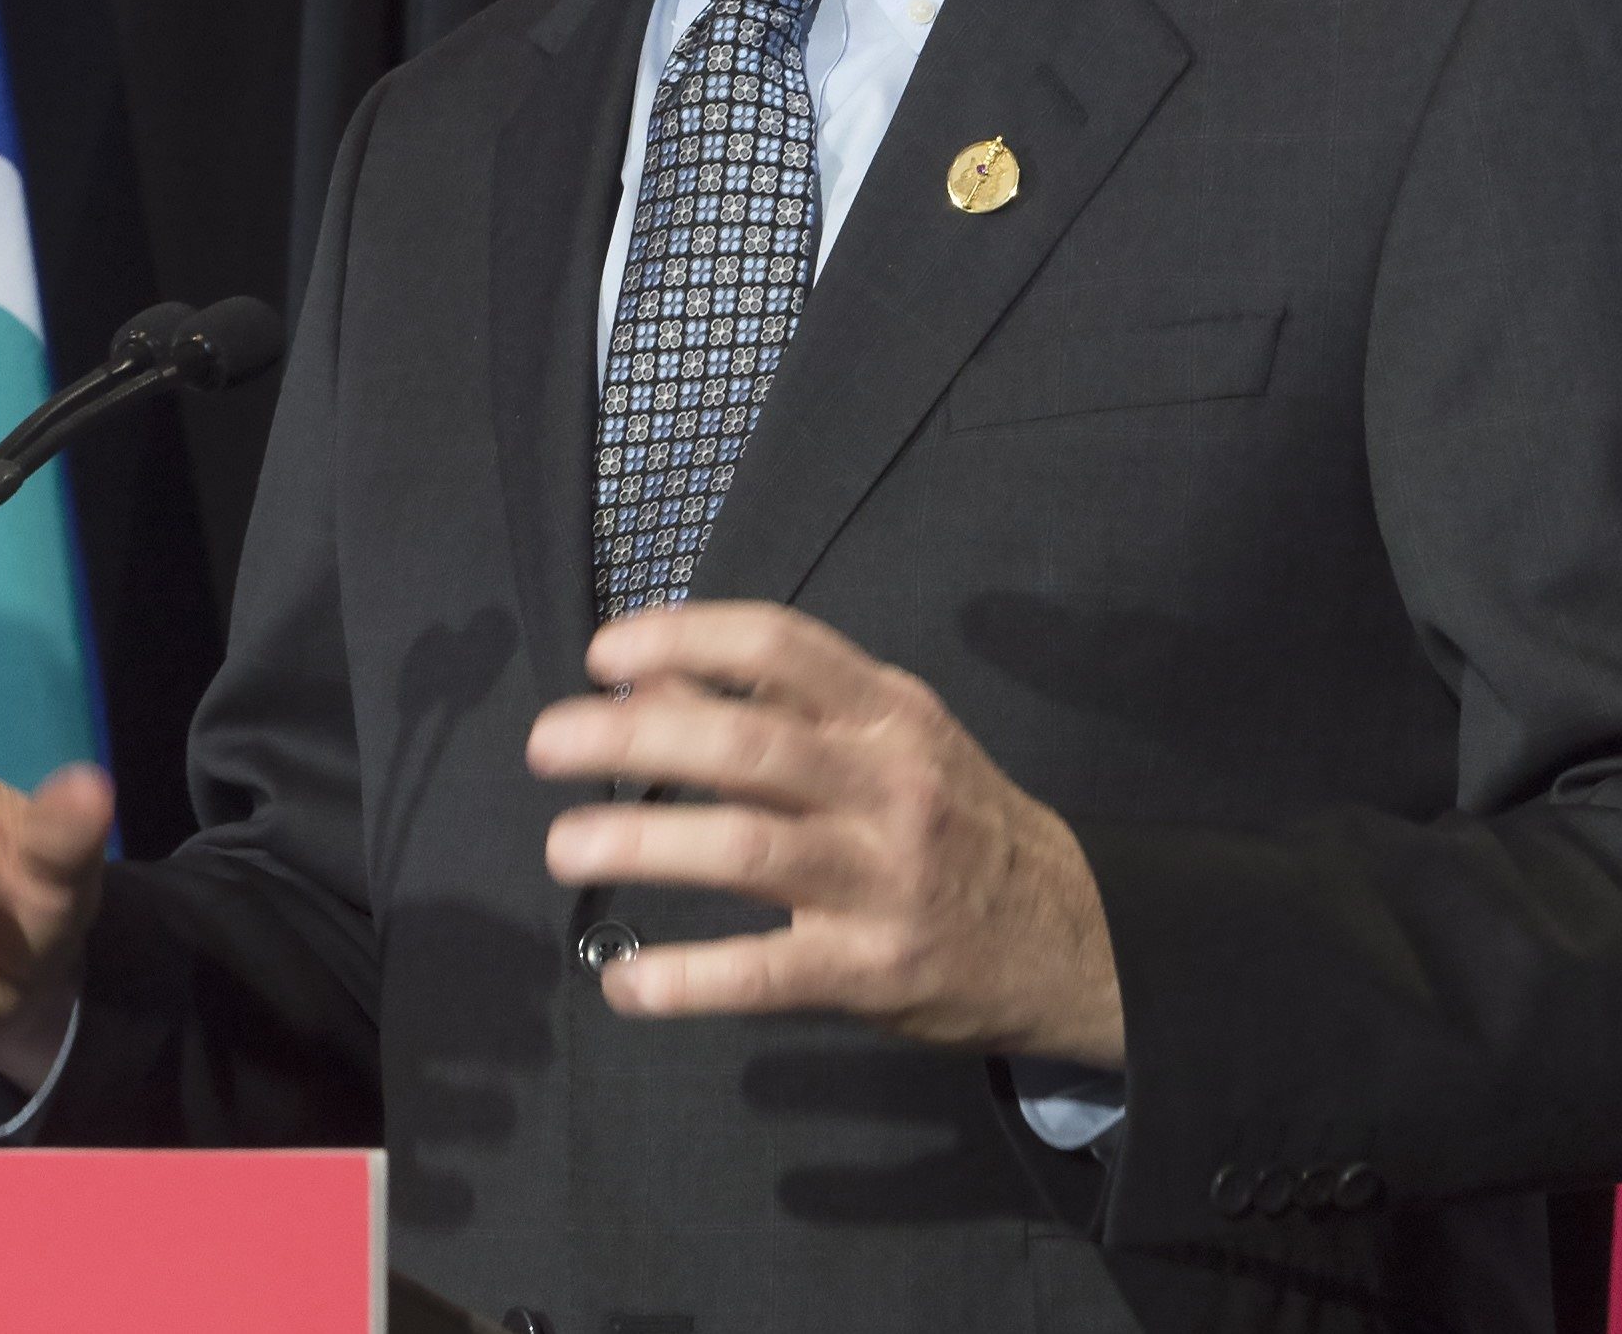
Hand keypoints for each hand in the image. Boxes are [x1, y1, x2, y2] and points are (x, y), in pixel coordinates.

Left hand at [527, 602, 1122, 1066]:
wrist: (1075, 936)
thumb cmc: (956, 823)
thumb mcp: (885, 742)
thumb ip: (775, 708)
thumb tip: (643, 675)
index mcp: (887, 714)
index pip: (778, 647)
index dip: (681, 638)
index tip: (601, 654)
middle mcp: (887, 785)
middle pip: (746, 745)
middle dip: (631, 737)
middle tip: (546, 745)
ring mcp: (883, 881)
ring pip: (746, 849)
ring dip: (640, 842)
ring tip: (563, 846)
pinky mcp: (874, 970)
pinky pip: (766, 973)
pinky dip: (685, 980)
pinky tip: (625, 983)